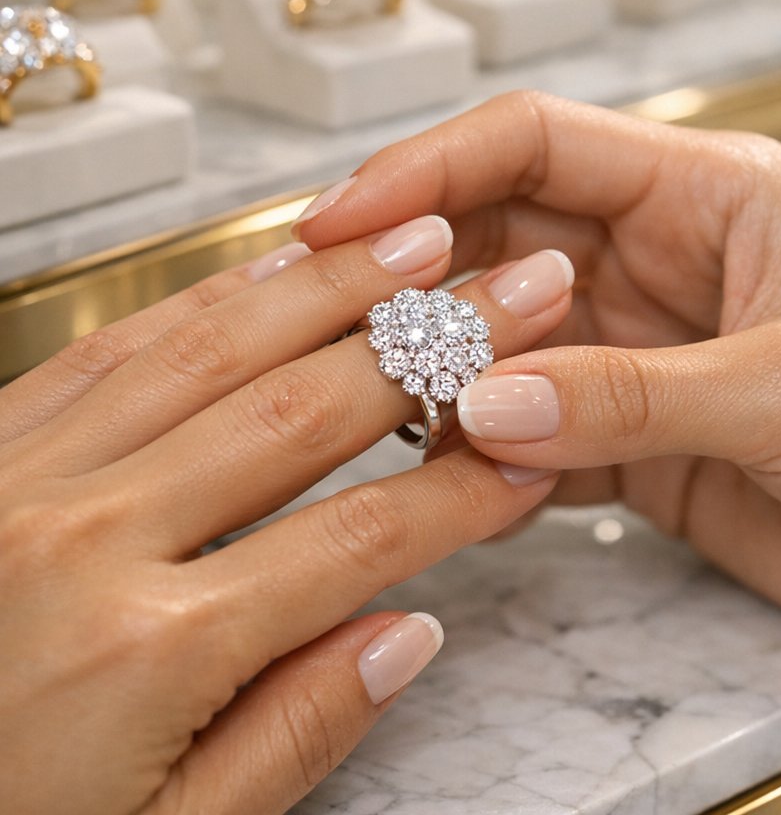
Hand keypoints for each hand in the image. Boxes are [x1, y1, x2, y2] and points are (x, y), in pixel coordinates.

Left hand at [0, 215, 571, 813]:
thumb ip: (289, 736)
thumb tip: (406, 630)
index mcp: (141, 653)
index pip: (359, 540)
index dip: (463, 491)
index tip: (531, 451)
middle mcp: (83, 537)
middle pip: (306, 410)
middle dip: (433, 343)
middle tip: (518, 287)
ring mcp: (22, 476)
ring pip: (214, 346)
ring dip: (333, 286)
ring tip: (421, 241)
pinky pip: (117, 344)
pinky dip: (211, 296)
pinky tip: (279, 266)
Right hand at [294, 92, 780, 668]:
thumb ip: (636, 395)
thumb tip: (482, 404)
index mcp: (703, 196)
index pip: (532, 146)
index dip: (425, 169)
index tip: (337, 221)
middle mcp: (657, 266)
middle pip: (498, 247)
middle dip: (419, 286)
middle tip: (342, 336)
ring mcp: (639, 361)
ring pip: (504, 351)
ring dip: (447, 382)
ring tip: (390, 417)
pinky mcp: (639, 448)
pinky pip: (534, 442)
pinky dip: (487, 463)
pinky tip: (461, 485)